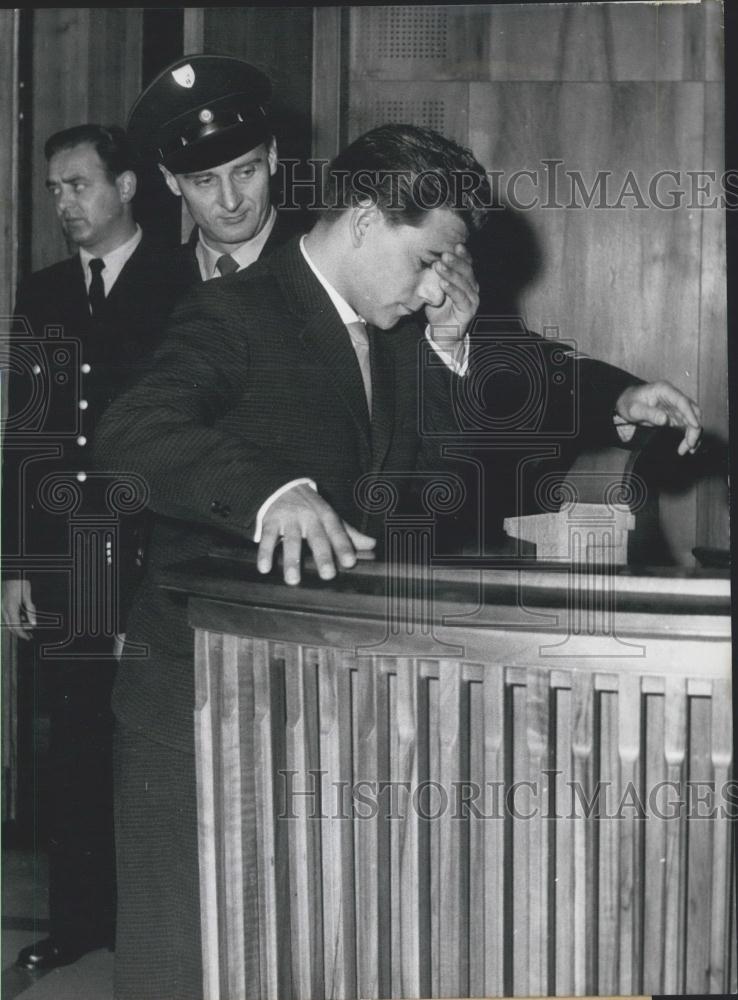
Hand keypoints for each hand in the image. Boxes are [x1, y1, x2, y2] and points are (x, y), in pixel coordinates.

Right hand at [1, 579, 36, 639]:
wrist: (12, 574)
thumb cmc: (20, 582)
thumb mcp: (27, 596)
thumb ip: (30, 610)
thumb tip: (33, 623)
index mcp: (11, 608)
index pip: (16, 626)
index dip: (22, 633)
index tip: (27, 637)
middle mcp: (5, 609)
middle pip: (11, 626)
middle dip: (20, 632)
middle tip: (29, 635)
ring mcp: (3, 607)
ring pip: (9, 622)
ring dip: (18, 625)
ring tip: (28, 626)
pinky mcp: (4, 604)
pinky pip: (9, 616)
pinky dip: (16, 619)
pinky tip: (23, 618)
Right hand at [257, 483, 375, 584]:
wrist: (281, 484)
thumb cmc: (310, 507)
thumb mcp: (329, 516)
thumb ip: (349, 533)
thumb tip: (372, 545)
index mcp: (326, 515)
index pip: (337, 531)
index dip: (344, 546)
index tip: (350, 562)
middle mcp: (309, 516)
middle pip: (317, 537)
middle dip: (322, 555)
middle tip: (327, 574)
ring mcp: (289, 518)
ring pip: (291, 540)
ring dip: (292, 560)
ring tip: (293, 580)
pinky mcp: (270, 521)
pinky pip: (267, 538)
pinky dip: (265, 553)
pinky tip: (264, 568)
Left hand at [424, 243, 478, 342]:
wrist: (442, 333)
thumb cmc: (438, 310)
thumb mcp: (435, 290)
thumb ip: (434, 277)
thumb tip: (424, 260)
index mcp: (466, 280)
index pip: (467, 264)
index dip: (462, 254)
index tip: (454, 244)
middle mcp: (472, 287)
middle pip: (467, 270)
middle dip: (455, 261)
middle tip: (443, 254)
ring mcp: (472, 299)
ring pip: (464, 282)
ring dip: (451, 273)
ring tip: (439, 265)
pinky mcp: (469, 310)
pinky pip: (461, 297)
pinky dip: (452, 289)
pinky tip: (443, 283)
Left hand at [615, 381, 701, 455]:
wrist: (626, 402)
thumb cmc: (629, 402)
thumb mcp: (635, 409)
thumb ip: (649, 414)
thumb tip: (664, 420)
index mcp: (664, 390)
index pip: (682, 401)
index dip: (690, 414)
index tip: (695, 426)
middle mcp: (673, 397)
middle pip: (692, 410)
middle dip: (694, 428)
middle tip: (689, 444)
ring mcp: (675, 406)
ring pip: (692, 419)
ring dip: (693, 434)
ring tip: (688, 449)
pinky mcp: (675, 416)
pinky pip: (687, 425)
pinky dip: (689, 435)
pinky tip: (687, 445)